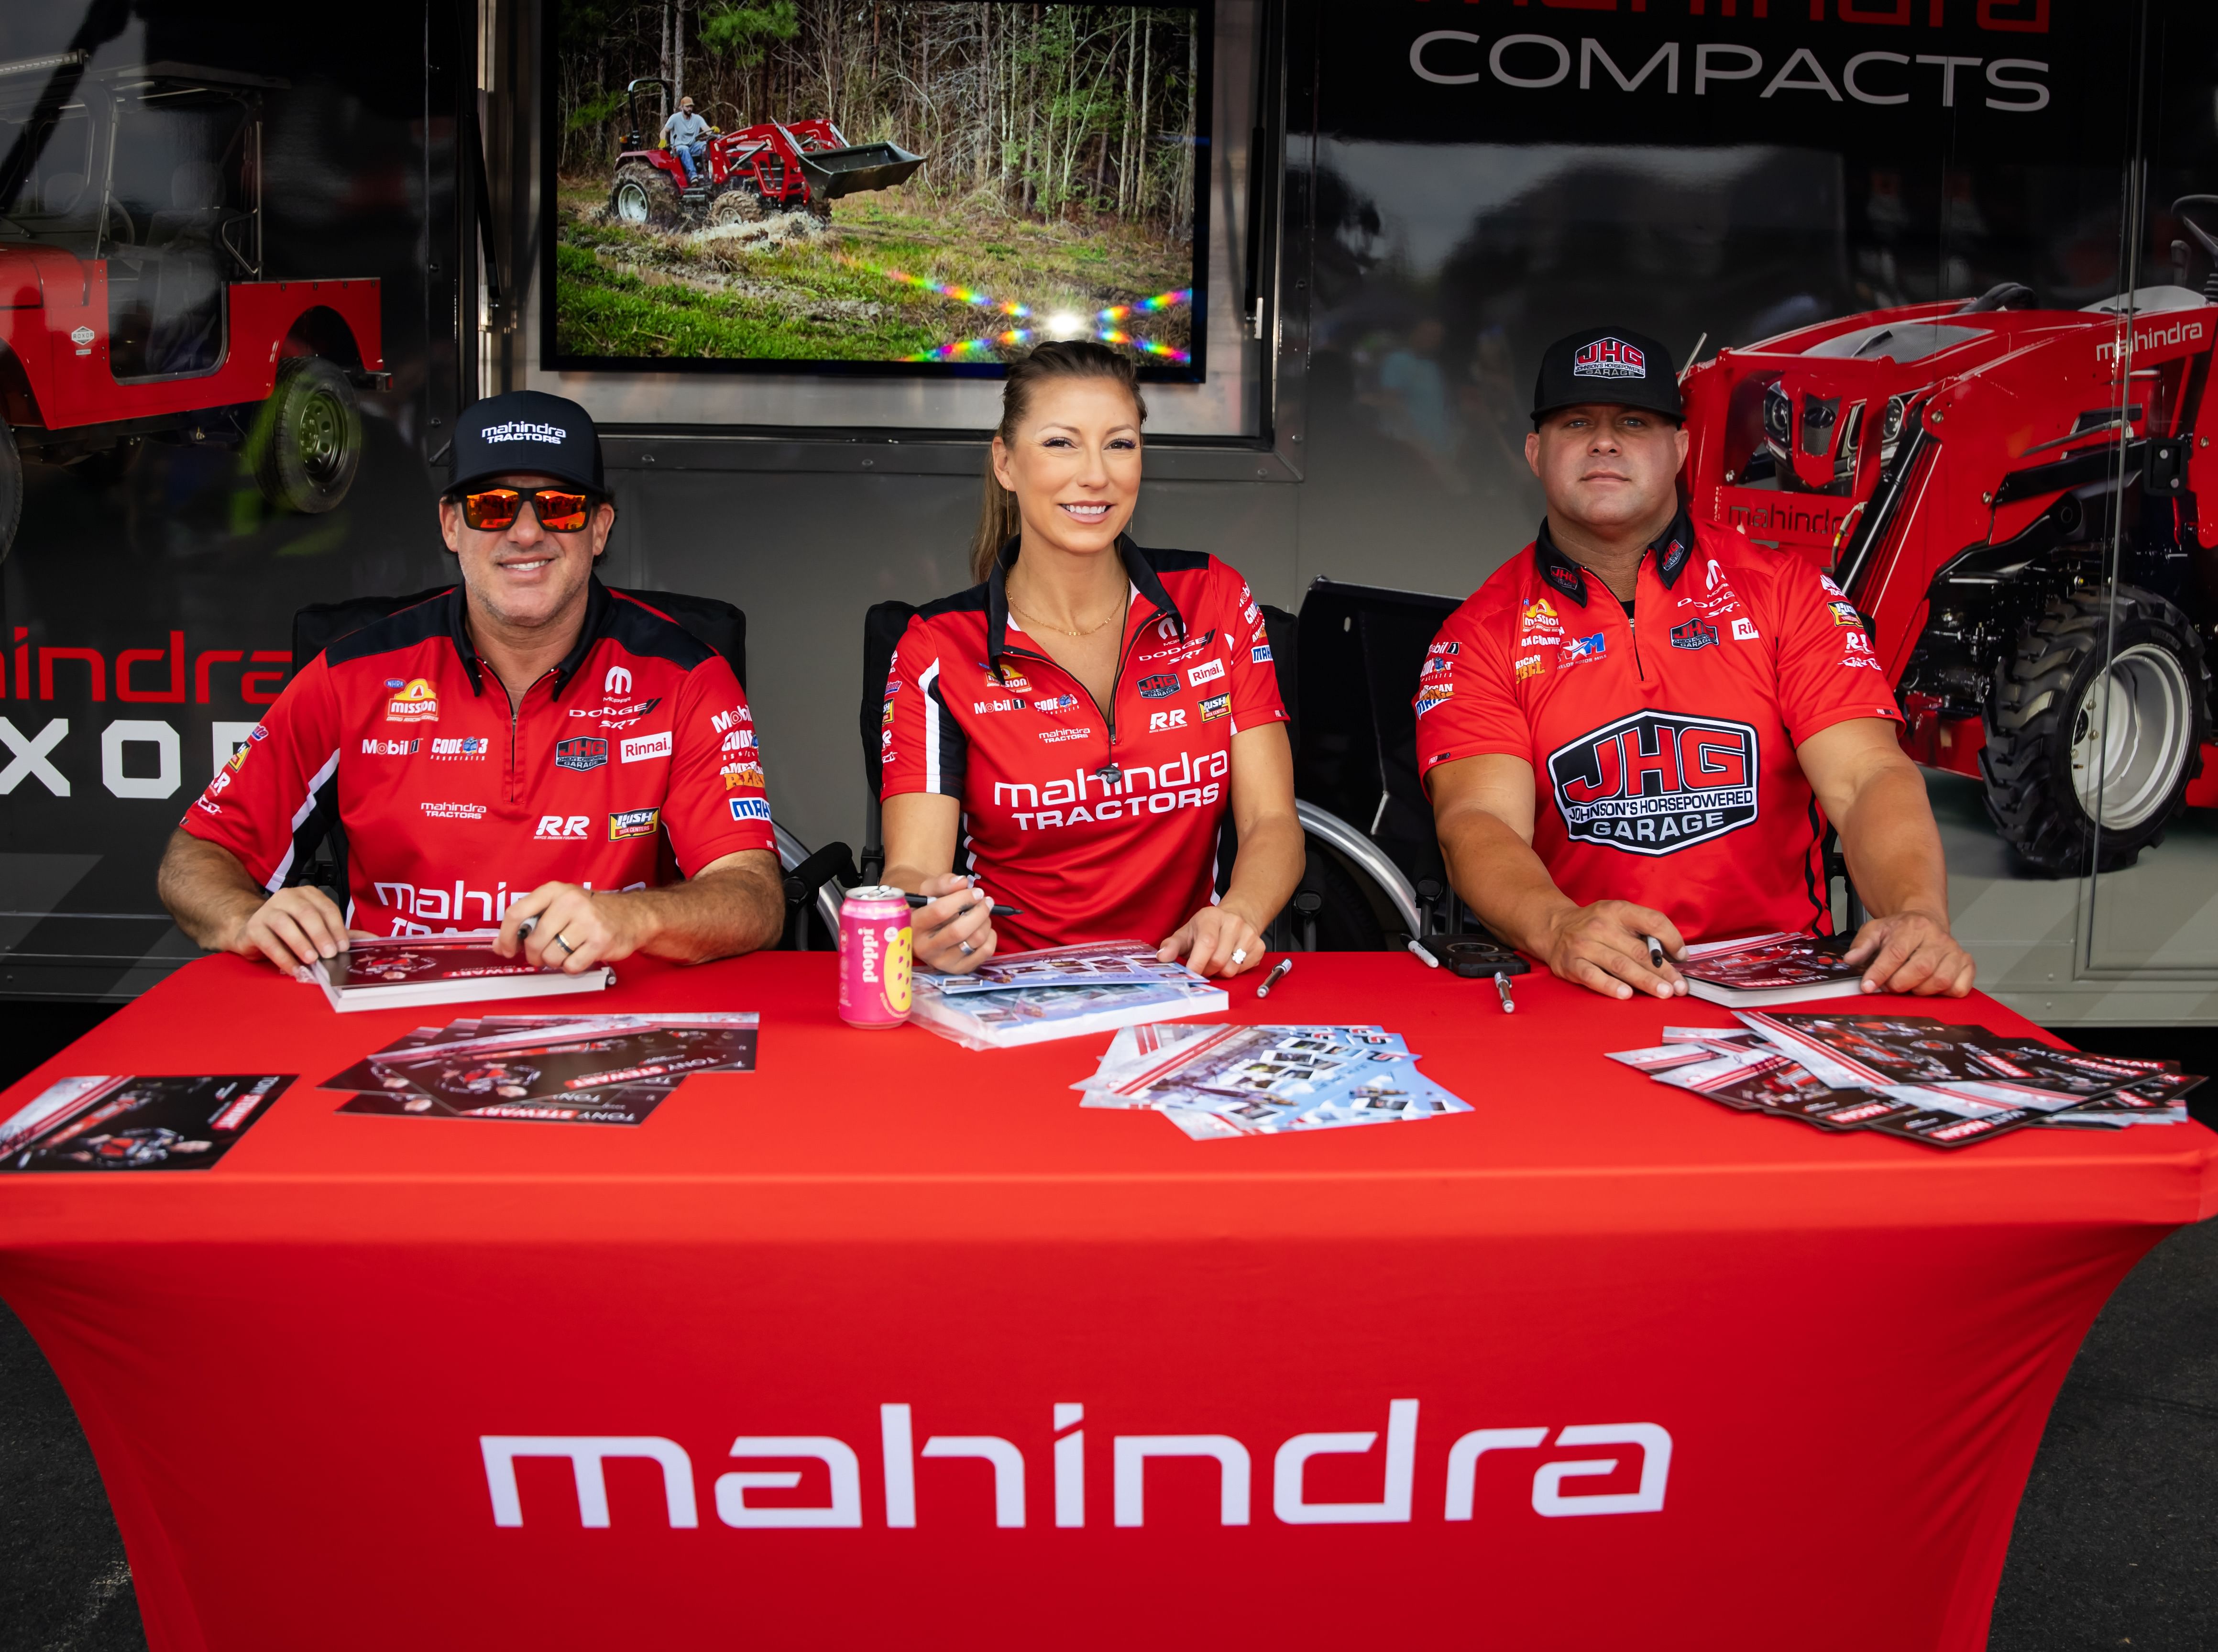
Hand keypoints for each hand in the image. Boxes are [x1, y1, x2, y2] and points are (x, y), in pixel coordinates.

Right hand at [231, 885, 350, 970]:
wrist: (255, 930)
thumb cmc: (291, 929)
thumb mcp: (318, 929)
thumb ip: (342, 933)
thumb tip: (374, 939)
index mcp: (307, 895)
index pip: (326, 908)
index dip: (336, 927)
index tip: (344, 946)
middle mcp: (287, 897)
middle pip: (307, 913)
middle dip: (321, 934)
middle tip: (330, 953)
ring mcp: (267, 910)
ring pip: (285, 924)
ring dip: (301, 943)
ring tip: (312, 959)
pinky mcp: (254, 927)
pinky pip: (269, 942)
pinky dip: (283, 957)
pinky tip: (295, 968)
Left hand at [496, 882, 644, 974]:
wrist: (631, 916)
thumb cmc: (589, 913)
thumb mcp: (558, 906)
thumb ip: (529, 922)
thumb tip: (499, 946)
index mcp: (554, 890)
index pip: (516, 913)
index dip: (507, 936)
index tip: (507, 949)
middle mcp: (570, 901)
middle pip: (534, 941)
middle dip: (535, 955)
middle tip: (543, 955)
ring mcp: (587, 921)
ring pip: (551, 957)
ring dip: (556, 961)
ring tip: (567, 951)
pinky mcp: (600, 940)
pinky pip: (571, 965)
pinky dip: (573, 966)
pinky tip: (581, 955)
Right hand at [911, 874, 996, 973]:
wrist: (924, 929)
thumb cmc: (927, 906)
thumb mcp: (928, 890)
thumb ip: (943, 883)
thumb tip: (962, 882)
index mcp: (913, 925)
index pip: (940, 911)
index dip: (963, 899)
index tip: (977, 892)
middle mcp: (925, 948)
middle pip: (959, 931)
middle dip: (979, 912)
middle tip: (986, 901)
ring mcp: (942, 962)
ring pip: (974, 941)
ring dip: (986, 922)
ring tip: (983, 914)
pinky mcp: (957, 969)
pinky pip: (985, 953)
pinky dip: (991, 937)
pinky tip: (985, 929)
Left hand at [1158, 904, 1265, 976]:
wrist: (1236, 918)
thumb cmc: (1206, 929)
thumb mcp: (1187, 933)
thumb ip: (1172, 945)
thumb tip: (1161, 957)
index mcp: (1212, 917)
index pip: (1207, 943)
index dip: (1197, 963)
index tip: (1189, 974)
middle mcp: (1233, 923)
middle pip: (1218, 960)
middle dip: (1206, 970)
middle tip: (1202, 966)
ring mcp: (1249, 934)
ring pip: (1231, 969)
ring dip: (1219, 972)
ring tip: (1215, 962)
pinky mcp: (1259, 946)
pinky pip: (1243, 970)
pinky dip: (1233, 971)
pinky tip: (1229, 960)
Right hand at [1538, 899, 1686, 1000]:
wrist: (1554, 927)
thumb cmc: (1594, 926)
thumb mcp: (1618, 916)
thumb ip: (1643, 930)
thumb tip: (1674, 955)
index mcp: (1618, 911)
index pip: (1653, 921)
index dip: (1672, 939)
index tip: (1682, 957)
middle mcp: (1601, 926)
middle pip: (1639, 950)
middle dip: (1663, 971)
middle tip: (1679, 986)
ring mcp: (1584, 945)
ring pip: (1620, 965)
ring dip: (1645, 981)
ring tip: (1663, 992)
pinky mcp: (1571, 963)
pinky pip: (1593, 976)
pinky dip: (1610, 986)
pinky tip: (1626, 994)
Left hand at [1844, 909, 1974, 996]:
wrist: (1925, 921)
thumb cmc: (1900, 931)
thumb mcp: (1876, 930)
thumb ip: (1862, 945)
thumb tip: (1850, 960)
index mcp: (1913, 927)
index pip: (1896, 953)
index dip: (1881, 973)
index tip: (1868, 986)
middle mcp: (1938, 938)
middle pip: (1921, 968)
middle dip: (1900, 984)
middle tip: (1890, 987)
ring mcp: (1955, 951)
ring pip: (1940, 980)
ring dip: (1920, 991)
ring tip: (1909, 986)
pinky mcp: (1967, 964)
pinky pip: (1959, 987)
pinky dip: (1944, 994)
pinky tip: (1931, 987)